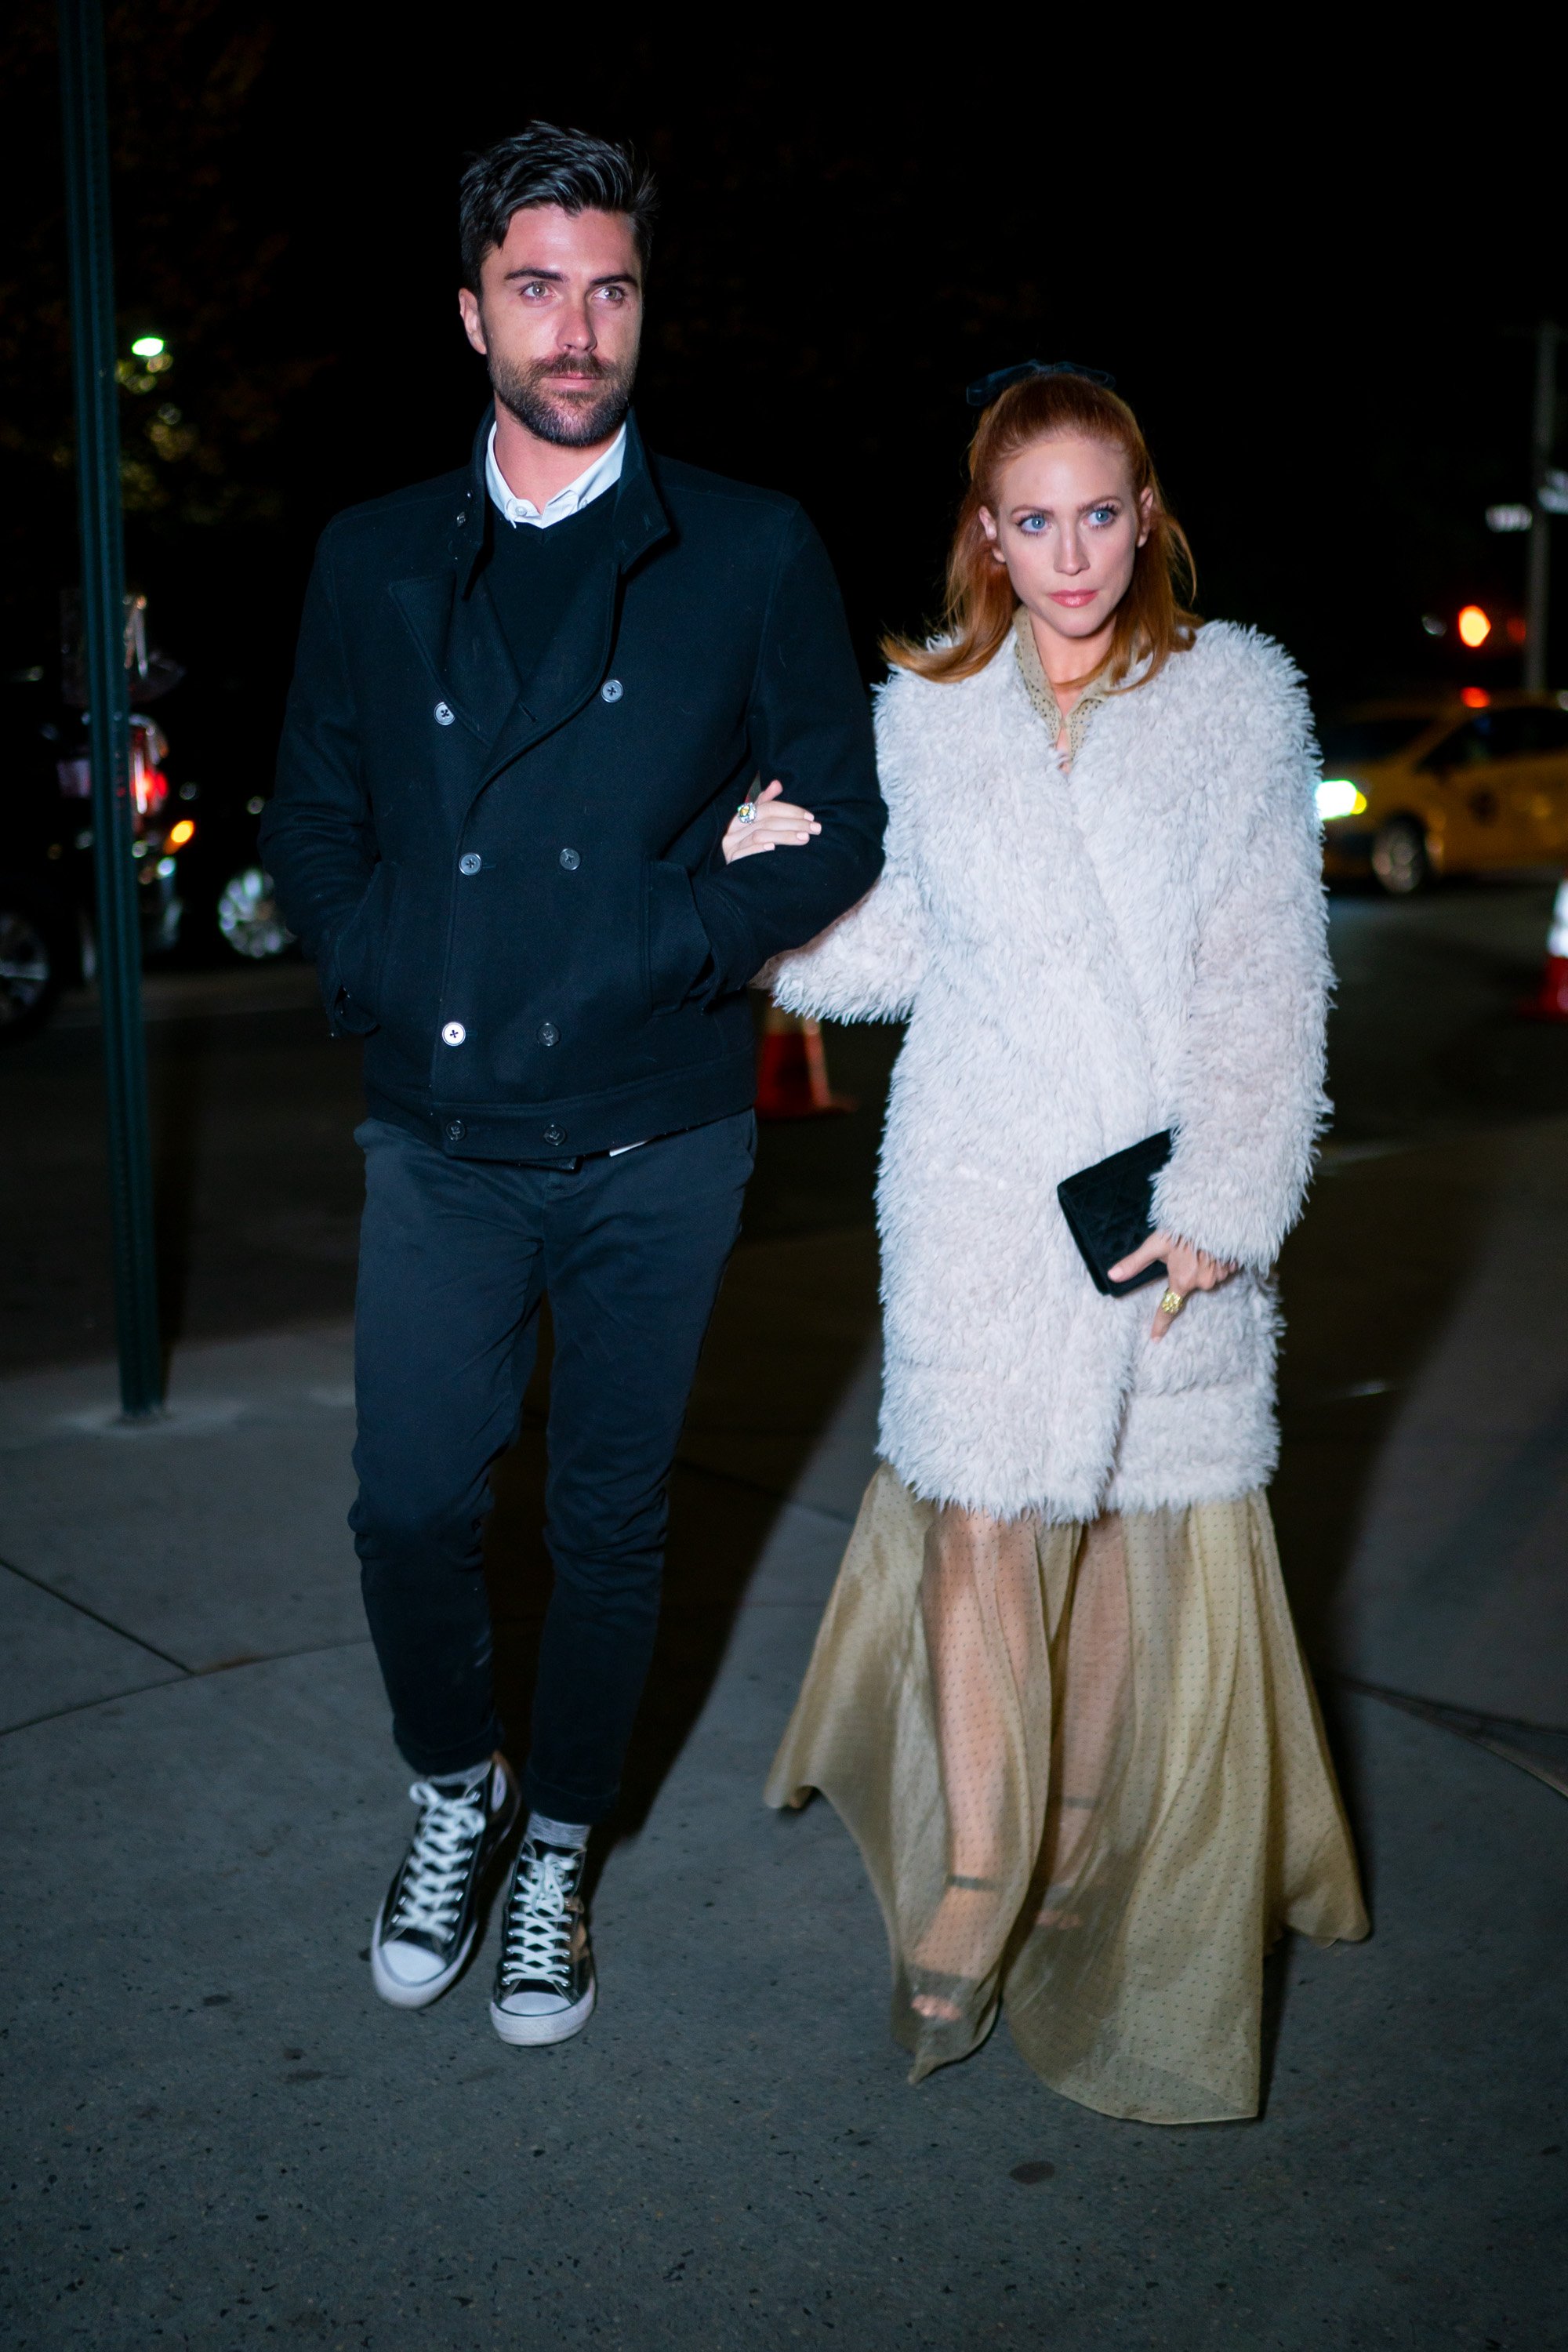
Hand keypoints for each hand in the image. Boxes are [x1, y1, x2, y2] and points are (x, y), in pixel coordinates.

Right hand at [721, 779, 821, 864]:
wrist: (740, 882)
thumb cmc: (753, 849)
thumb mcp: (760, 825)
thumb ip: (766, 804)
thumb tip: (777, 783)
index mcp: (740, 818)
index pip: (767, 807)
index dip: (789, 810)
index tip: (810, 817)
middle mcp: (733, 830)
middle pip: (766, 821)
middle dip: (793, 823)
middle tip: (815, 829)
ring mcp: (731, 846)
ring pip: (759, 835)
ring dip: (784, 836)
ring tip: (804, 839)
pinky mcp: (732, 861)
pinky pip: (746, 852)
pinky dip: (760, 849)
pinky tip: (774, 849)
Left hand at [1107, 1229, 1240, 1340]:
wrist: (1219, 1214)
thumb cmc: (1185, 1227)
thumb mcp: (1157, 1243)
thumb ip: (1136, 1262)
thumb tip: (1113, 1275)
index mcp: (1183, 1280)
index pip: (1169, 1308)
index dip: (1161, 1323)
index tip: (1155, 1337)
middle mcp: (1203, 1283)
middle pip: (1189, 1286)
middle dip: (1185, 1273)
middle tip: (1185, 1251)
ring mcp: (1221, 1276)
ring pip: (1206, 1277)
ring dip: (1202, 1266)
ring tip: (1200, 1246)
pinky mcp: (1235, 1266)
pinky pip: (1222, 1270)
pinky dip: (1216, 1261)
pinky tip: (1213, 1247)